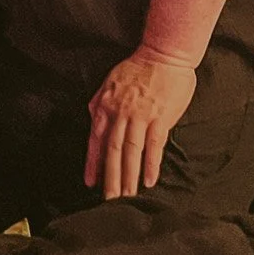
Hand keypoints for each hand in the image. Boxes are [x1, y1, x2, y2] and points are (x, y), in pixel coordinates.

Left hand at [85, 47, 196, 198]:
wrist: (163, 54)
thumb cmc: (137, 68)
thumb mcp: (110, 82)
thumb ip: (100, 102)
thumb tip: (92, 118)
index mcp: (105, 104)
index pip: (95, 139)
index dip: (92, 162)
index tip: (90, 183)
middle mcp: (119, 112)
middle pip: (112, 150)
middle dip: (110, 177)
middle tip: (109, 200)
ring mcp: (140, 115)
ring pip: (131, 151)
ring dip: (128, 176)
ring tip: (127, 197)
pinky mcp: (160, 117)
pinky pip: (154, 145)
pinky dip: (150, 164)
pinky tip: (149, 180)